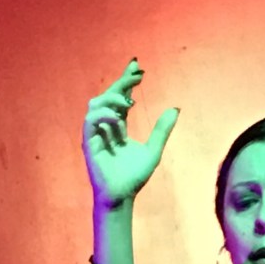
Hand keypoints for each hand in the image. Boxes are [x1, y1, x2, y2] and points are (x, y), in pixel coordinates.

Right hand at [83, 60, 179, 208]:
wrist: (122, 196)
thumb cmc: (134, 177)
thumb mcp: (154, 150)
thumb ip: (162, 130)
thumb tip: (176, 108)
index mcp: (118, 125)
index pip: (120, 97)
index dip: (126, 80)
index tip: (138, 66)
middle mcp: (105, 126)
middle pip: (109, 95)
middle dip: (122, 82)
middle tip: (138, 76)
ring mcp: (95, 133)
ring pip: (96, 103)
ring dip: (112, 97)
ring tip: (129, 102)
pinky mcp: (88, 142)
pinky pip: (91, 120)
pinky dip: (104, 114)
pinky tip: (119, 117)